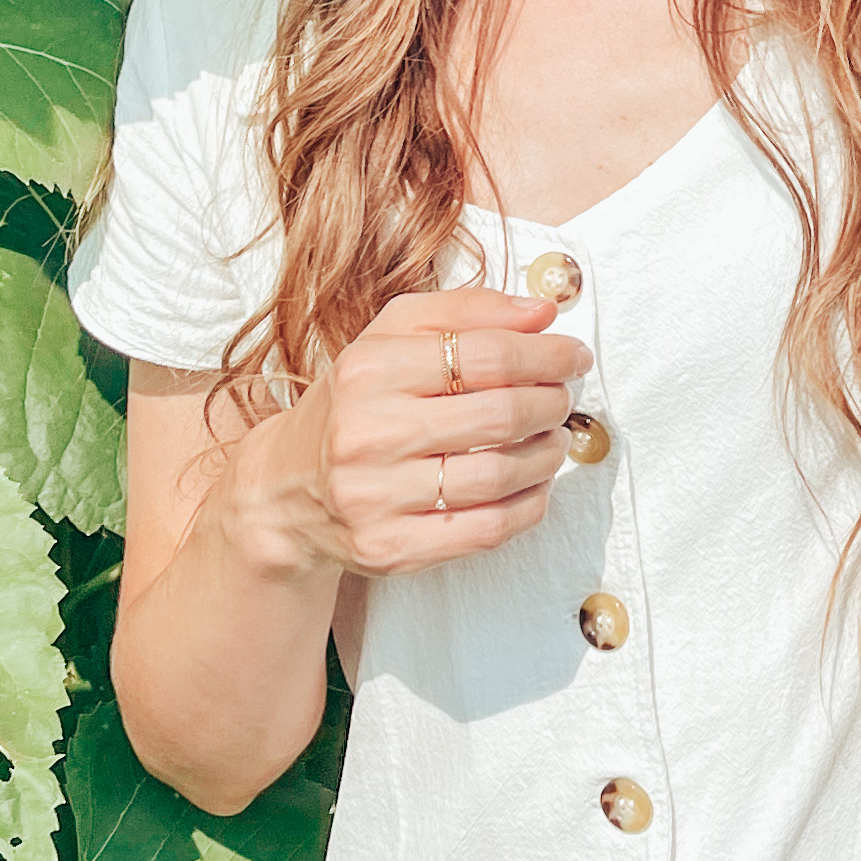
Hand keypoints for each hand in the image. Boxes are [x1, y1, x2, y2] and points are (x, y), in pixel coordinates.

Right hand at [265, 283, 590, 578]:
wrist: (287, 488)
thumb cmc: (355, 403)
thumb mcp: (391, 337)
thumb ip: (466, 312)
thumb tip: (543, 311)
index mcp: (368, 369)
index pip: (484, 355)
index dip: (546, 354)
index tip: (574, 356)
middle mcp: (367, 433)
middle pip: (499, 415)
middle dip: (551, 402)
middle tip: (562, 398)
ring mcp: (376, 497)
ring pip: (499, 475)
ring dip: (547, 455)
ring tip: (552, 440)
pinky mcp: (390, 548)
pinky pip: (487, 530)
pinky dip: (530, 505)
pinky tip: (534, 485)